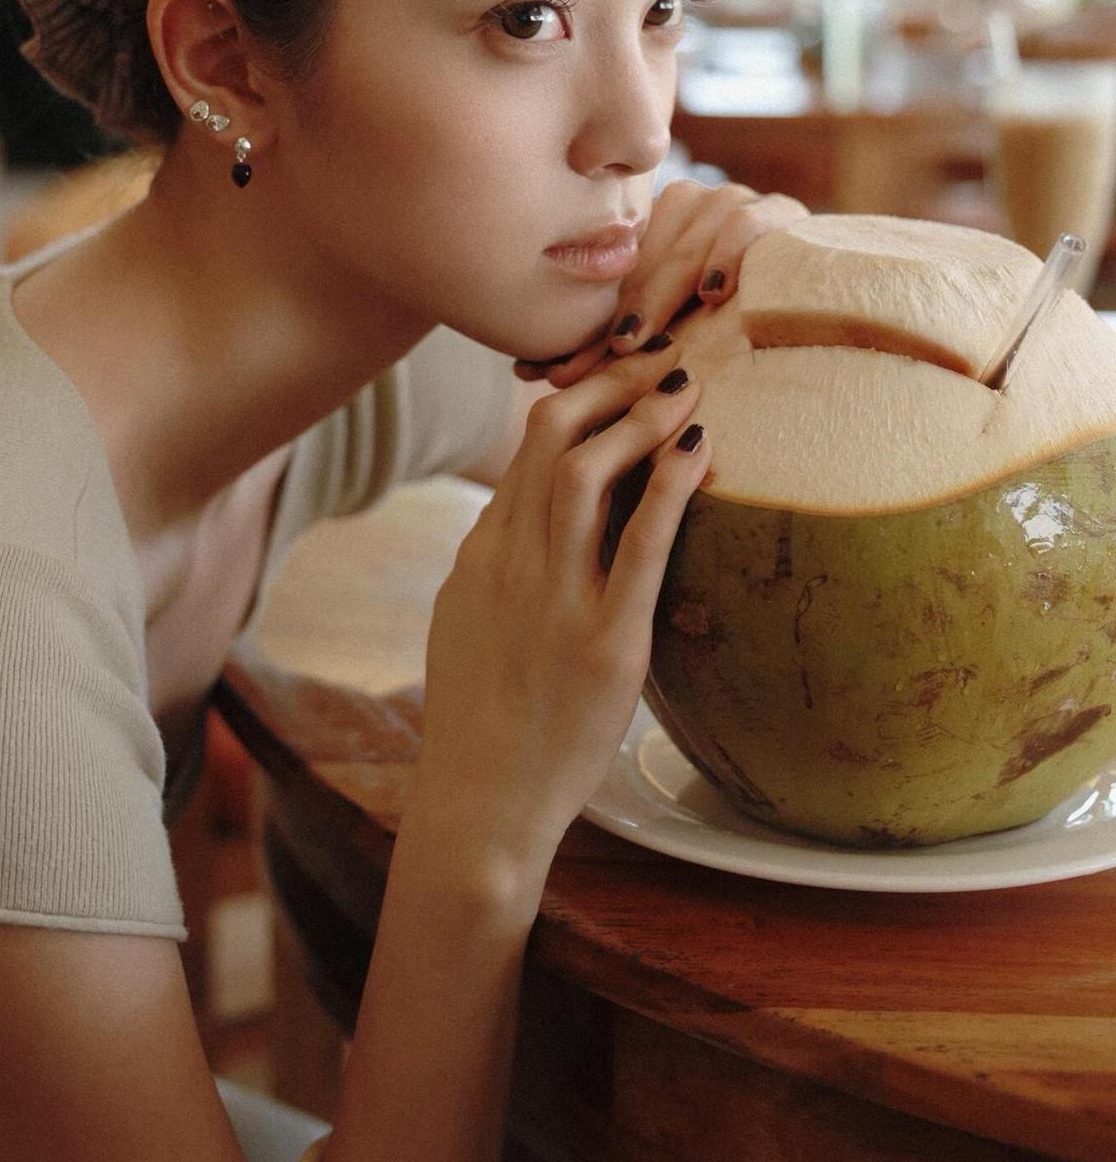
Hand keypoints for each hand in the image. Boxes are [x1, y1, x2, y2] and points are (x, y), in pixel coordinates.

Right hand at [415, 343, 711, 871]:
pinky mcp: (605, 645)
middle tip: (657, 357)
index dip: (577, 396)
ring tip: (684, 387)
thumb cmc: (481, 720)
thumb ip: (496, 563)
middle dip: (608, 385)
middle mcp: (510, 565)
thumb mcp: (465, 622)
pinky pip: (638, 546)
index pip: (524, 448)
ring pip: (583, 474)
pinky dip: (668, 488)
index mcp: (479, 556)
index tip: (621, 371)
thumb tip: (525, 513)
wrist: (479, 804)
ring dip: (638, 417)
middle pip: (550, 439)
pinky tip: (696, 451)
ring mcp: (554, 602)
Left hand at [514, 177, 807, 388]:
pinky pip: (749, 224)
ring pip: (685, 241)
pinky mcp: (784, 213)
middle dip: (612, 321)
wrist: (826, 305)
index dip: (582, 326)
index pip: (610, 273)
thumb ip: (608, 346)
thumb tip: (527, 369)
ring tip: (636, 344)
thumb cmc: (731, 332)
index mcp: (656, 226)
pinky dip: (728, 255)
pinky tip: (713, 295)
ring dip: (658, 295)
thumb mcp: (665, 338)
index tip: (544, 373)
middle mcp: (691, 205)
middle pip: (642, 259)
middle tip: (585, 372)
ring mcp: (736, 203)